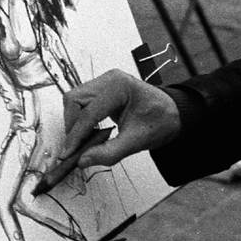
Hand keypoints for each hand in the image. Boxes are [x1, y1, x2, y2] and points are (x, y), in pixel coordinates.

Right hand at [35, 69, 181, 192]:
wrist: (172, 114)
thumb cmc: (160, 122)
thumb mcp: (137, 141)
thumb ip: (109, 152)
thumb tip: (82, 160)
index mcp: (119, 87)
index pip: (88, 112)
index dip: (76, 135)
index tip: (68, 154)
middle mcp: (108, 79)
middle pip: (74, 100)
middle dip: (72, 126)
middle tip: (75, 148)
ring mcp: (103, 82)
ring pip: (74, 101)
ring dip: (74, 123)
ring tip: (85, 141)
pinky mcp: (101, 90)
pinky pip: (81, 103)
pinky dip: (80, 120)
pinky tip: (90, 133)